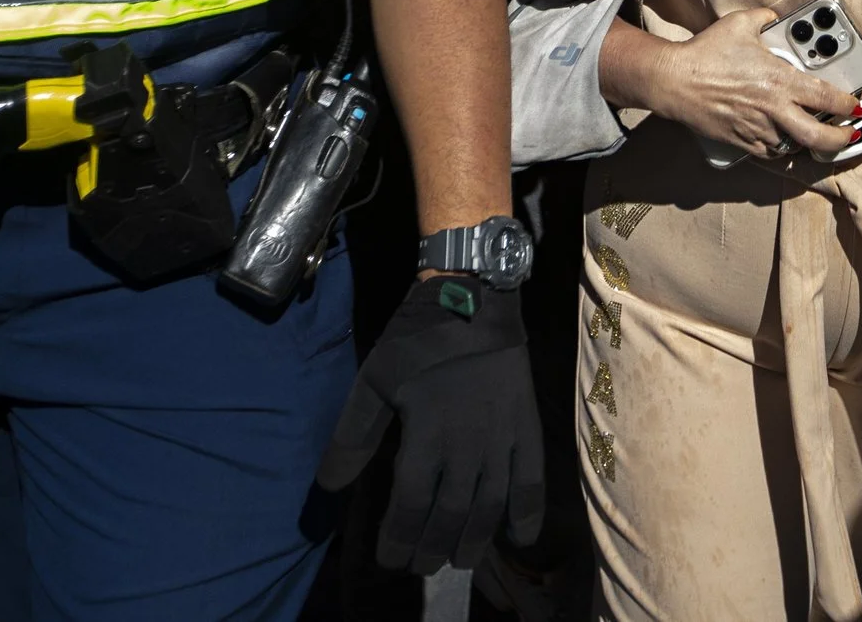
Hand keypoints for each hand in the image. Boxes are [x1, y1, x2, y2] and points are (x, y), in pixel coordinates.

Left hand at [316, 275, 545, 573]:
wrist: (475, 297)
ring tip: (459, 559)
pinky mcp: (528, 429)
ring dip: (474, 540)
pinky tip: (519, 538)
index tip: (389, 558)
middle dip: (433, 549)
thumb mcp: (374, 382)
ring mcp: (503, 440)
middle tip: (422, 565)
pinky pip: (532, 481)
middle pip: (451, 515)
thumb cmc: (418, 339)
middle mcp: (468, 447)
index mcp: (427, 436)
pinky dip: (528, 514)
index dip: (399, 540)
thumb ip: (353, 437)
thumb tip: (328, 487)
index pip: (411, 507)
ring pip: (490, 507)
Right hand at [634, 8, 854, 158]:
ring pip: (792, 145)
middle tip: (848, 137)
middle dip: (840, 141)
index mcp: (780, 81)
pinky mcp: (741, 142)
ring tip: (811, 133)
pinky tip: (780, 137)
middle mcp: (773, 109)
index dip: (847, 105)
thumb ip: (765, 17)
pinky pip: (768, 150)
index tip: (855, 107)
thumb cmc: (706, 53)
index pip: (826, 98)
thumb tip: (773, 15)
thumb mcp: (740, 24)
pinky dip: (778, 146)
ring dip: (804, 141)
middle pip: (818, 137)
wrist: (674, 81)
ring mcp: (757, 129)